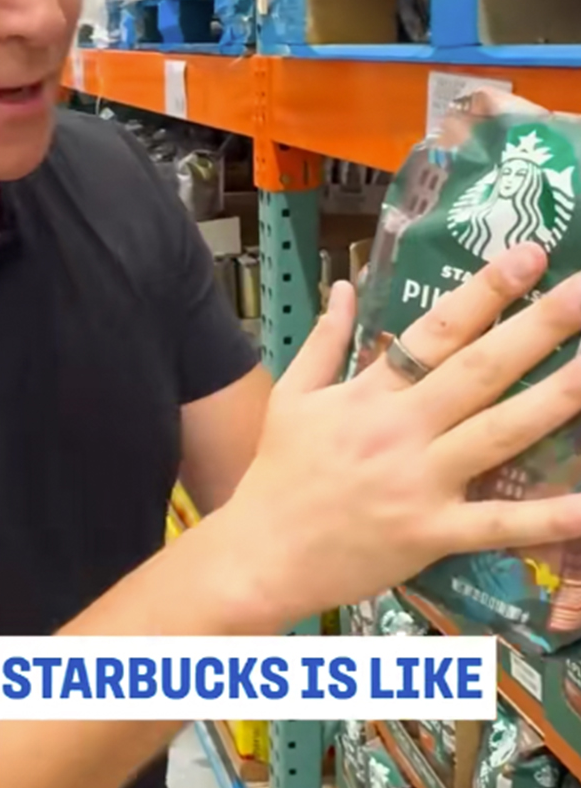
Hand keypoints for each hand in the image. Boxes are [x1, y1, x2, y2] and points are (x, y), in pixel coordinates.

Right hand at [200, 242, 580, 632]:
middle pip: (481, 371)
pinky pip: (499, 522)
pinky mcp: (432, 532)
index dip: (485, 292)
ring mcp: (420, 481)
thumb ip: (326, 341)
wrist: (259, 554)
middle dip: (540, 328)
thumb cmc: (277, 476)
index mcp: (368, 395)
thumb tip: (348, 285)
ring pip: (501, 433)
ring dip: (558, 398)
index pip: (435, 332)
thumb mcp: (291, 398)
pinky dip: (549, 516)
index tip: (530, 255)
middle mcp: (399, 429)